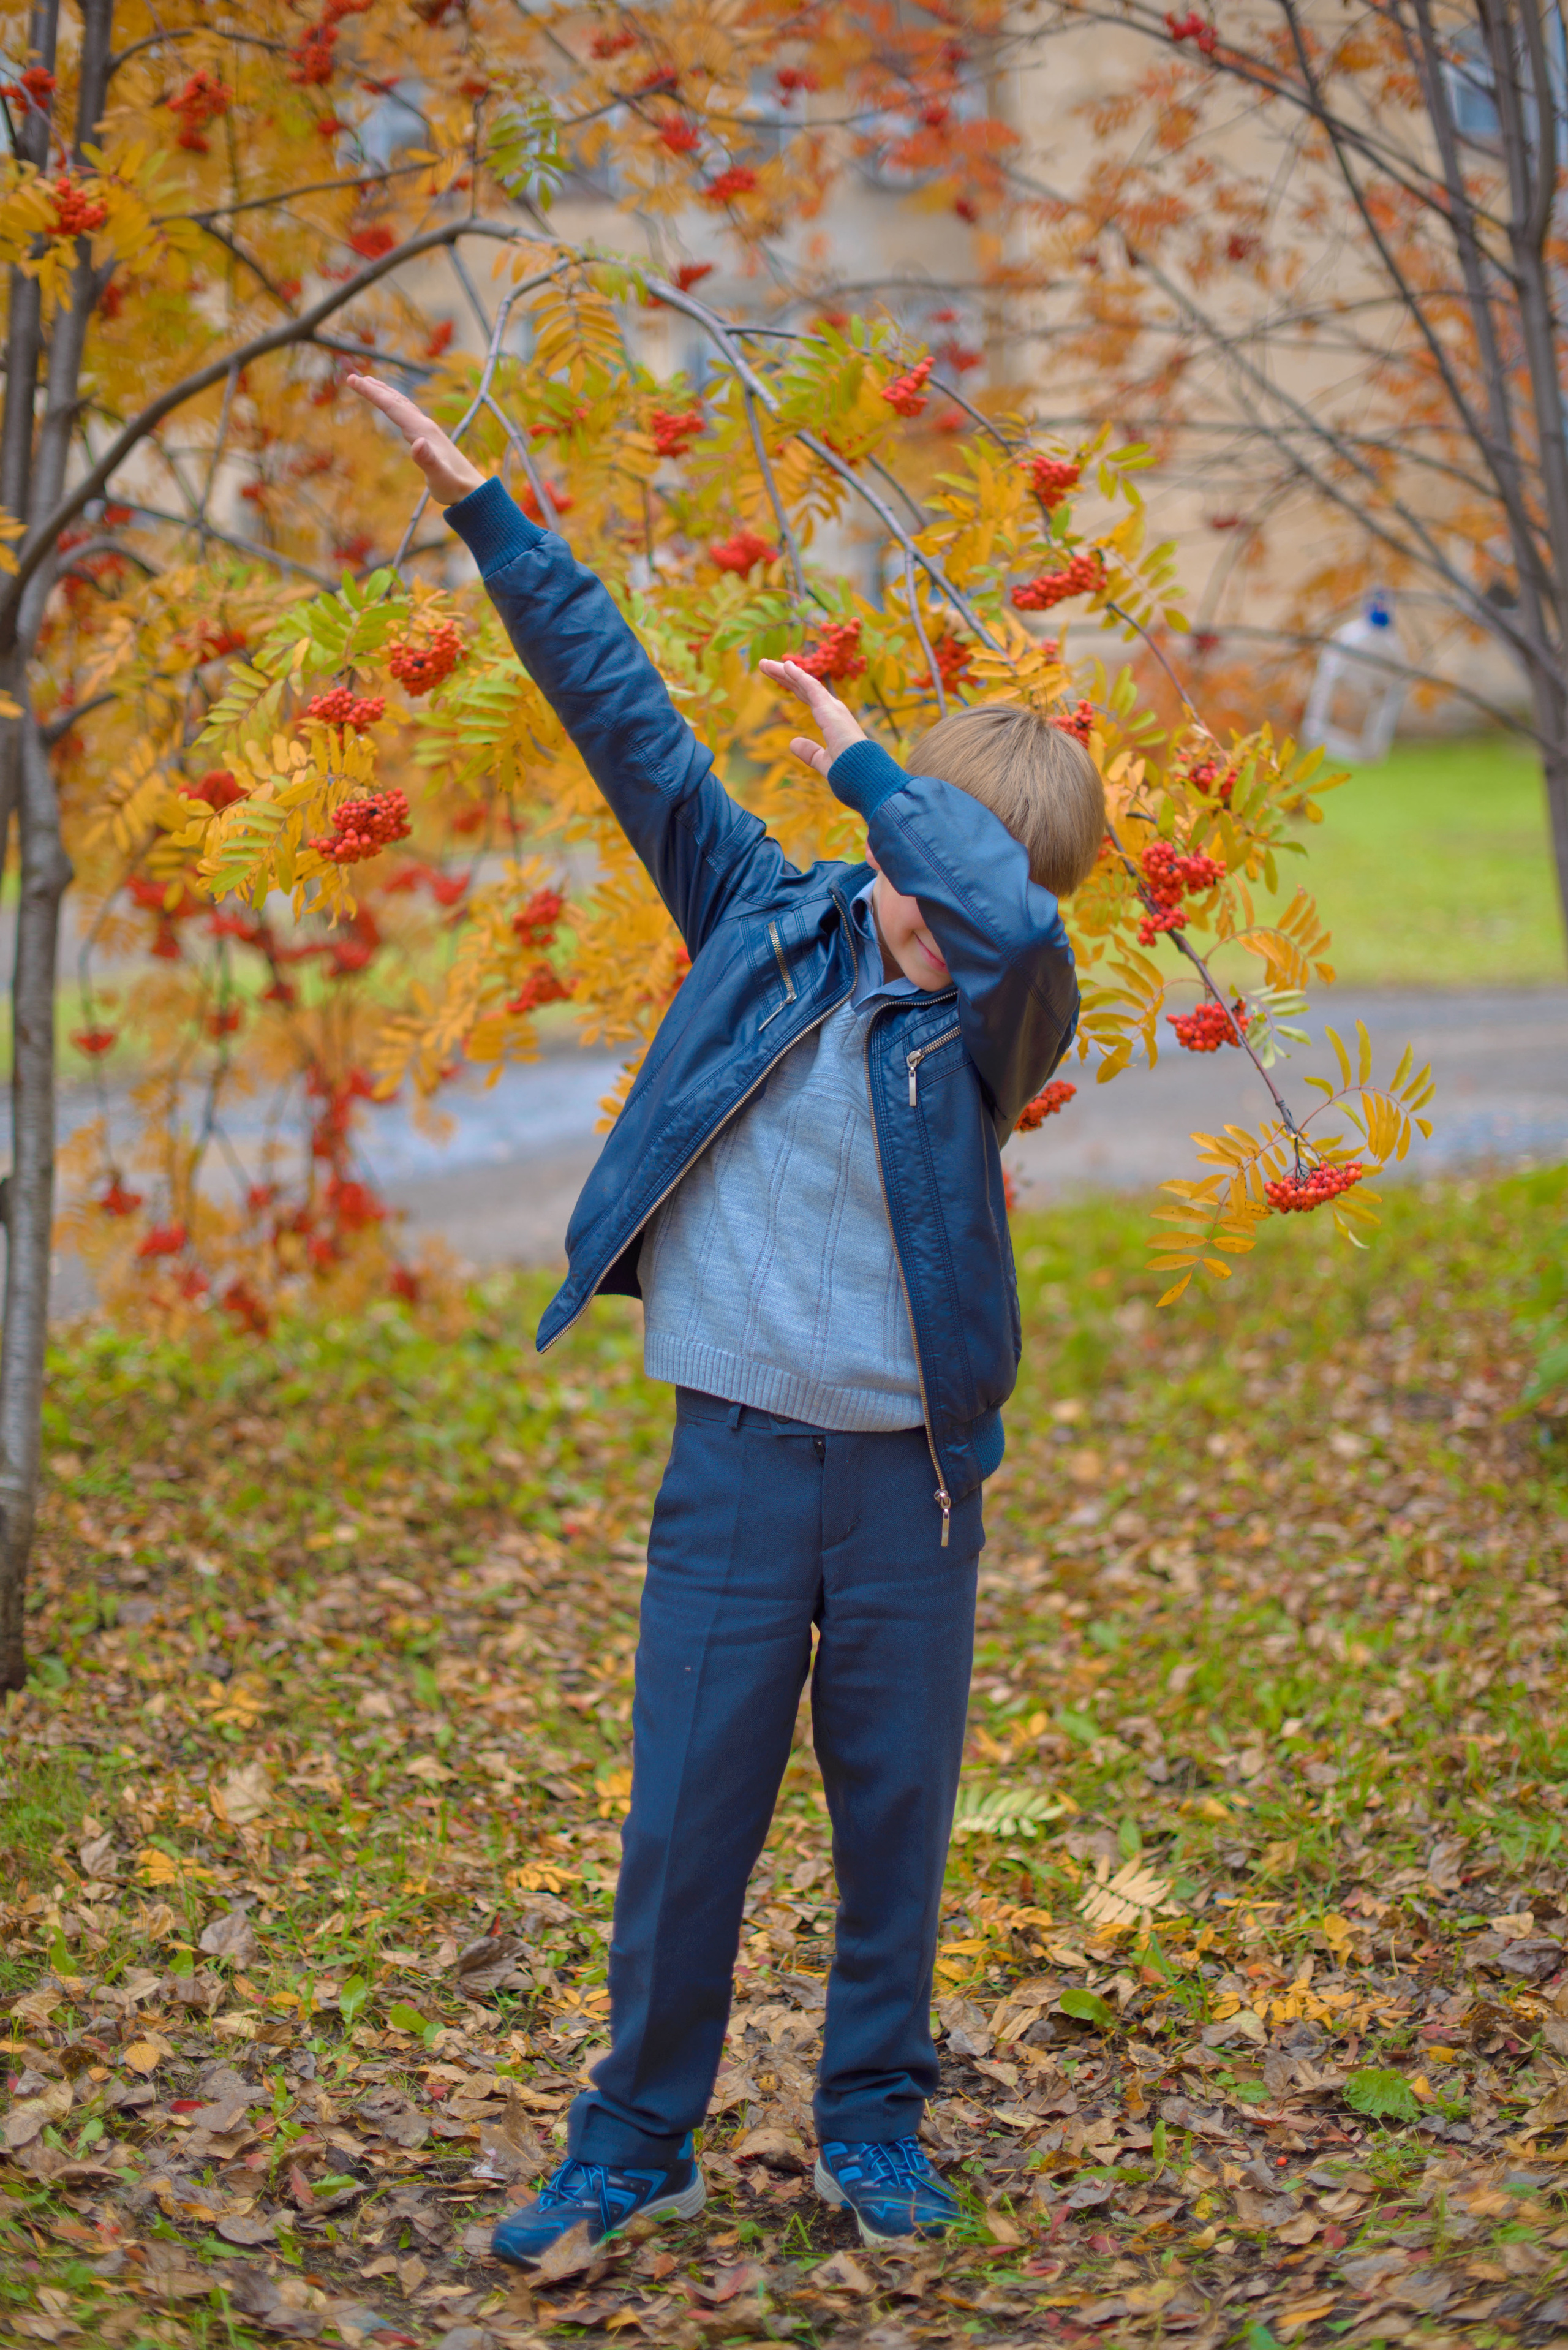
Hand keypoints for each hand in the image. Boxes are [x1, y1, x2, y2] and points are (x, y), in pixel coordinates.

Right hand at [346, 372, 484, 505]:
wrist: (473, 492)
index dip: (372, 393)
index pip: (393, 407)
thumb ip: (428, 461)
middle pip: (396, 402)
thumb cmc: (454, 487)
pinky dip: (395, 406)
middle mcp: (425, 426)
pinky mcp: (429, 439)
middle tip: (353, 378)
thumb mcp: (439, 478)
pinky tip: (393, 408)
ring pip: (402, 406)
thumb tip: (416, 443)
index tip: (353, 380)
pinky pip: (408, 415)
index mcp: (423, 431)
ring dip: (385, 394)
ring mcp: (428, 432)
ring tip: (369, 383)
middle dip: (374, 389)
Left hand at [760, 658, 865, 779]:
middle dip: (783, 675)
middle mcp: (833, 709)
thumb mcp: (822, 761)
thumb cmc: (848, 771)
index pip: (807, 696)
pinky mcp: (830, 710)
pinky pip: (812, 687)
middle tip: (764, 664)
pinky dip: (799, 675)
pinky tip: (786, 666)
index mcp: (831, 719)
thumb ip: (809, 752)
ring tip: (765, 663)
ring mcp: (833, 708)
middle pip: (803, 687)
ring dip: (785, 671)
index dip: (791, 685)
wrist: (863, 775)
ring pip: (805, 683)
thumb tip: (792, 743)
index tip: (775, 677)